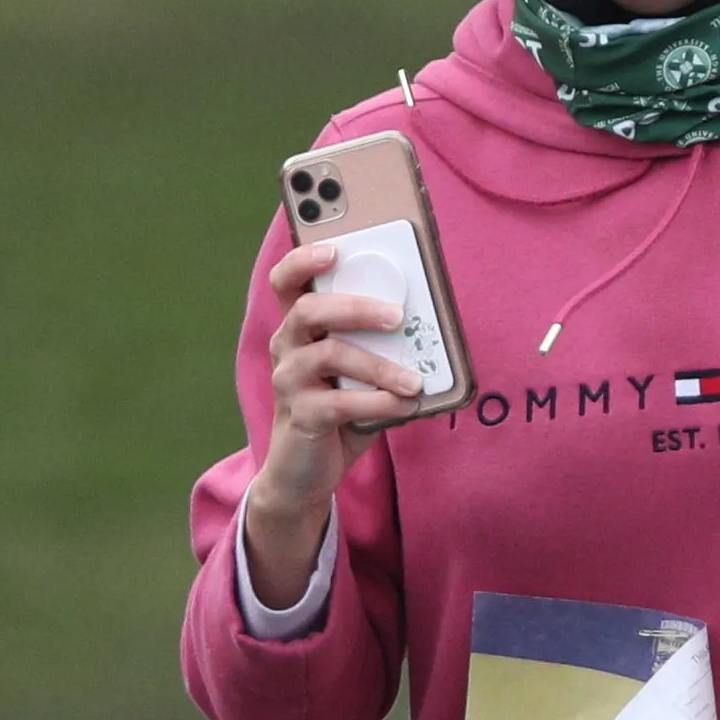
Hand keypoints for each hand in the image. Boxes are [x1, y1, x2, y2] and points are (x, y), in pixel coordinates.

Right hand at [235, 238, 421, 599]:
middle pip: (309, 310)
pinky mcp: (302, 417)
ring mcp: (289, 382)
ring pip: (330, 355)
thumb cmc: (340, 408)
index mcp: (299, 328)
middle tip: (397, 315)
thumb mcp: (360, 371)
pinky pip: (340, 402)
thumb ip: (381, 344)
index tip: (335, 247)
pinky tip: (405, 405)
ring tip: (415, 380)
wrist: (306, 472)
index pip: (287, 281)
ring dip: (380, 365)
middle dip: (355, 306)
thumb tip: (433, 326)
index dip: (304, 259)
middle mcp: (286, 348)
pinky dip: (379, 402)